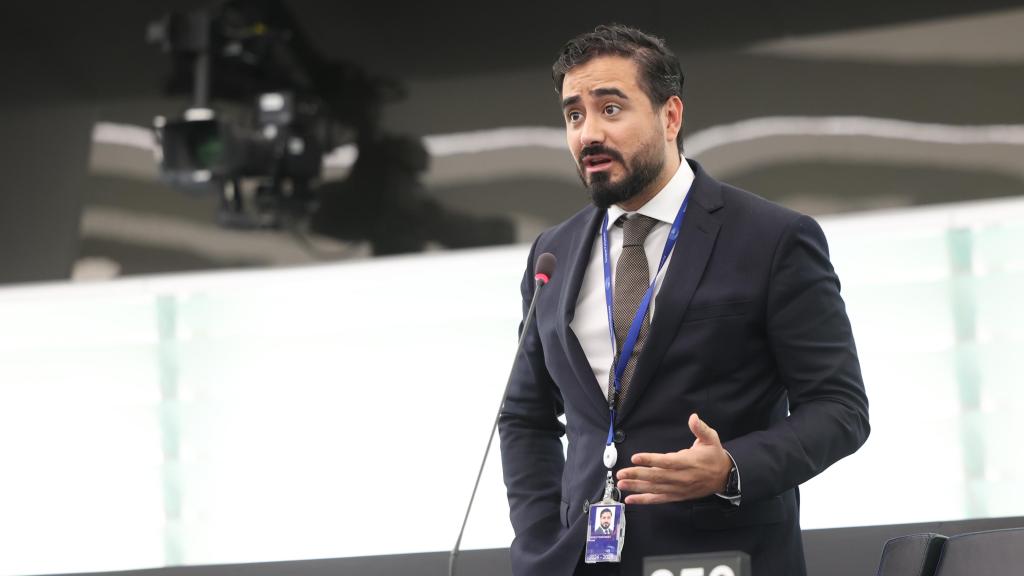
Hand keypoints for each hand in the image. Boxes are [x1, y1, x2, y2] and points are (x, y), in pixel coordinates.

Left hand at [615, 413, 732, 504]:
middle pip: (657, 477)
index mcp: (688, 462)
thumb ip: (700, 428)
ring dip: (637, 487)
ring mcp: (679, 488)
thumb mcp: (711, 439)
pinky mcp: (677, 496)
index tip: (635, 458)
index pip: (667, 462)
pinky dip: (644, 500)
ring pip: (655, 489)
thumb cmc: (714, 456)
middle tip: (621, 473)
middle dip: (637, 475)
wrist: (724, 477)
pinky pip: (659, 499)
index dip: (650, 460)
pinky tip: (631, 499)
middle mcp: (682, 477)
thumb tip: (693, 417)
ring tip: (621, 484)